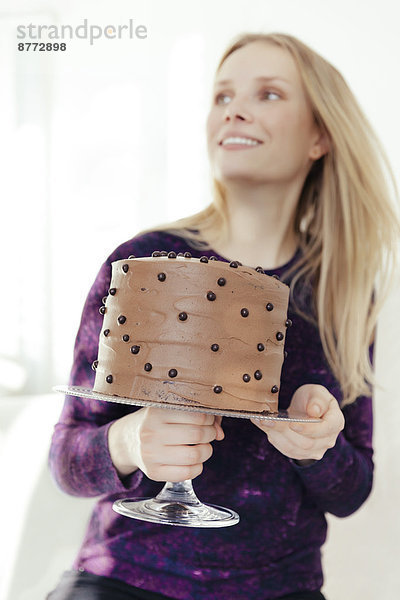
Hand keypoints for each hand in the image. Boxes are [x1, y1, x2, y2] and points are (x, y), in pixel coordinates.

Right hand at [108, 407, 223, 481]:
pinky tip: (193, 461)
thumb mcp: (171, 410)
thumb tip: (220, 433)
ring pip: (194, 455)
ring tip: (203, 447)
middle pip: (197, 435)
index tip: (208, 420)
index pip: (197, 415)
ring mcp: (151, 454)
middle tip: (208, 433)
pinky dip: (198, 467)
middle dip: (210, 434)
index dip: (210, 419)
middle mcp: (151, 432)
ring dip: (206, 451)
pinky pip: (187, 474)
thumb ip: (200, 416)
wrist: (128, 440)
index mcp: (157, 412)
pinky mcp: (153, 472)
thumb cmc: (157, 422)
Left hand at [250, 384, 344, 461]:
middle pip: (306, 442)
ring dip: (276, 435)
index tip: (292, 424)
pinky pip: (287, 450)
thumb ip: (317, 400)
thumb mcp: (316, 392)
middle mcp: (328, 440)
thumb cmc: (312, 399)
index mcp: (335, 422)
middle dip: (284, 431)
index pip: (324, 429)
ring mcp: (316, 449)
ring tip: (261, 421)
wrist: (306, 410)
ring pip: (294, 448)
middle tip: (267, 420)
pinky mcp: (302, 454)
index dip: (308, 429)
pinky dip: (274, 439)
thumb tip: (314, 411)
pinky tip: (264, 426)